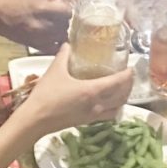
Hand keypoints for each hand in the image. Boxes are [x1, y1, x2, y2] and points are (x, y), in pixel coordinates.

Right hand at [0, 0, 70, 50]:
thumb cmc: (18, 1)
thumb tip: (68, 3)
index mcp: (46, 8)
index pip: (69, 12)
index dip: (68, 10)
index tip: (66, 8)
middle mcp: (46, 25)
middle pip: (67, 25)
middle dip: (66, 20)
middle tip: (61, 17)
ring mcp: (42, 38)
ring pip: (62, 37)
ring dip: (62, 31)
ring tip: (56, 25)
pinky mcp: (37, 46)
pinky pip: (54, 47)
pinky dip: (56, 42)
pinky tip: (52, 36)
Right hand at [17, 43, 132, 136]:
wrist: (35, 120)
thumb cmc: (46, 95)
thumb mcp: (55, 70)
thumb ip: (64, 55)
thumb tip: (68, 45)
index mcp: (92, 91)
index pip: (118, 82)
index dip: (128, 75)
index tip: (131, 67)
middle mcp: (97, 105)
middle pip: (122, 96)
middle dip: (129, 86)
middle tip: (128, 75)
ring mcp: (93, 115)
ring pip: (117, 107)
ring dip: (123, 98)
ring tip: (121, 88)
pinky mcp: (87, 122)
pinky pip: (108, 115)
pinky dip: (114, 108)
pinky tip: (109, 102)